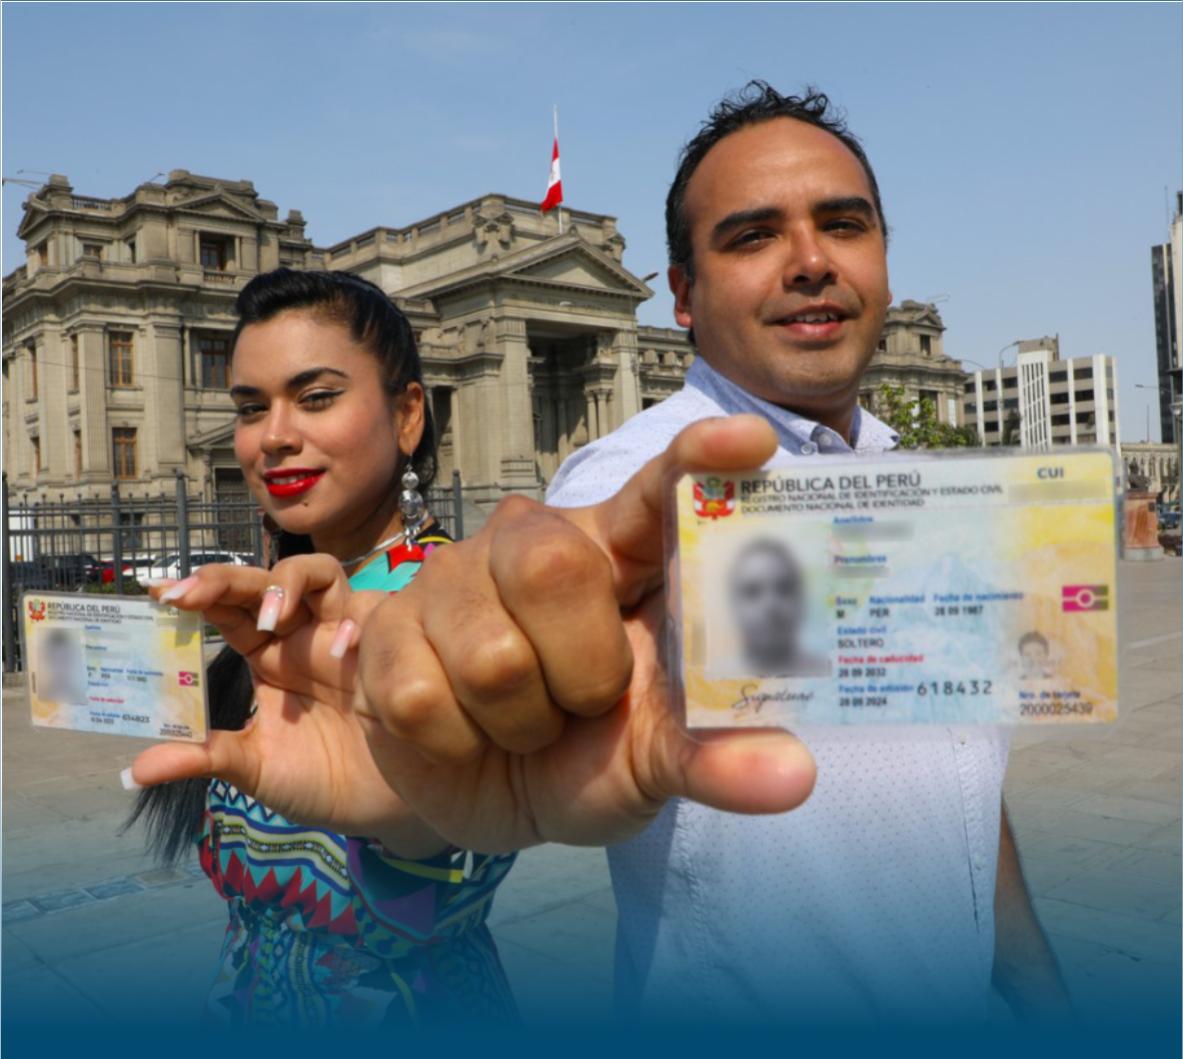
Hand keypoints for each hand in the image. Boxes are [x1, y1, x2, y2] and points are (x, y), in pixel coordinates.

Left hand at [128, 558, 445, 856]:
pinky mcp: (388, 644)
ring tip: (271, 614)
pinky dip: (357, 622)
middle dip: (228, 579)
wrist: (387, 807)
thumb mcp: (256, 770)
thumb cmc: (323, 781)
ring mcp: (347, 635)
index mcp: (269, 658)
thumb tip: (133, 771)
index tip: (159, 595)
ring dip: (291, 581)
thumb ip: (205, 758)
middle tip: (191, 593)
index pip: (228, 611)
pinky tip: (343, 650)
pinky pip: (375, 610)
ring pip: (323, 573)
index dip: (198, 595)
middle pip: (265, 580)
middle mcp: (304, 637)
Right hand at [357, 415, 816, 852]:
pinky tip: (466, 731)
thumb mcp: (654, 758)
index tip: (751, 440)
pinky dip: (457, 742)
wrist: (487, 793)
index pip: (657, 491)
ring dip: (520, 721)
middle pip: (555, 566)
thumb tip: (796, 776)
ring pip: (491, 655)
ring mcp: (454, 579)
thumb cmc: (590, 751)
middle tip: (584, 700)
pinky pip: (421, 696)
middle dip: (580, 667)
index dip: (697, 459)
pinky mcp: (388, 629)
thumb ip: (714, 757)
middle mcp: (534, 544)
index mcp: (619, 555)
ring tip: (526, 721)